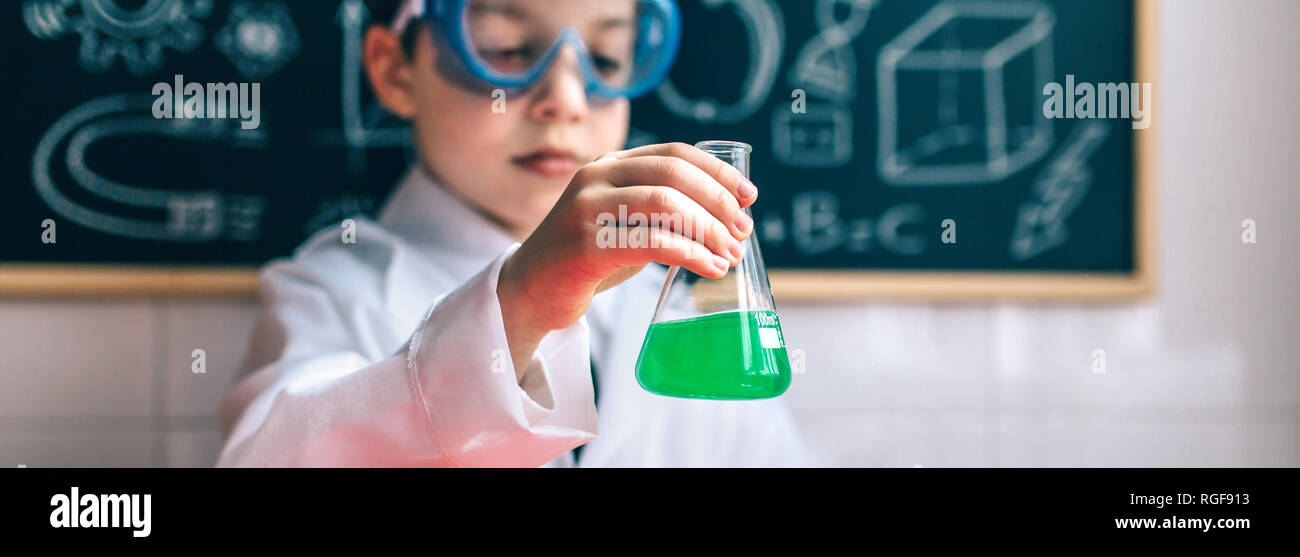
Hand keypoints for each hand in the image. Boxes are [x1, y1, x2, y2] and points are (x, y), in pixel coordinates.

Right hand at [496, 142, 757, 381]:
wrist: (530, 291)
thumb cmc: (586, 258)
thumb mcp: (624, 220)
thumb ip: (661, 208)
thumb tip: (727, 215)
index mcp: (610, 164)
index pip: (674, 153)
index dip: (717, 172)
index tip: (749, 196)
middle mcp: (597, 177)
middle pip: (674, 175)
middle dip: (718, 202)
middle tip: (743, 231)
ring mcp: (588, 208)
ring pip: (666, 205)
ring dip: (708, 230)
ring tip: (730, 254)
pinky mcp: (586, 244)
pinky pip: (652, 242)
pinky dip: (691, 254)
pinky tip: (710, 268)